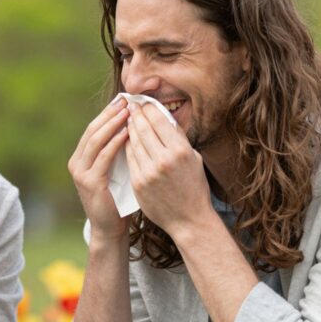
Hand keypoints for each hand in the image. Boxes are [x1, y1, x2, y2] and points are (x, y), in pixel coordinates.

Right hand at [68, 98, 130, 240]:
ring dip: (113, 124)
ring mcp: (80, 173)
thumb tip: (133, 125)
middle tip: (126, 101)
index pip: (94, 129)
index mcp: (81, 158)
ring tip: (128, 112)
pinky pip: (103, 157)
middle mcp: (76, 163)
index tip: (124, 100)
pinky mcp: (89, 182)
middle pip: (93, 131)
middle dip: (110, 114)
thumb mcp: (117, 171)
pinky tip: (127, 132)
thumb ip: (118, 152)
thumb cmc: (118, 200)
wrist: (111, 228)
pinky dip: (115, 142)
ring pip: (96, 140)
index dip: (108, 113)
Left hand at [125, 102, 212, 235]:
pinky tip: (126, 140)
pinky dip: (127, 146)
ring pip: (133, 142)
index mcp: (180, 151)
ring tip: (127, 120)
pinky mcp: (138, 183)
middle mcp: (164, 159)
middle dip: (136, 114)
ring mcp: (149, 172)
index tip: (143, 102)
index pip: (158, 120)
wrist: (188, 219)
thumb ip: (178, 139)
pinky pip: (129, 158)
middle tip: (130, 105)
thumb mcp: (194, 159)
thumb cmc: (194, 187)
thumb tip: (164, 117)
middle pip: (143, 128)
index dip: (148, 108)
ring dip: (129, 129)